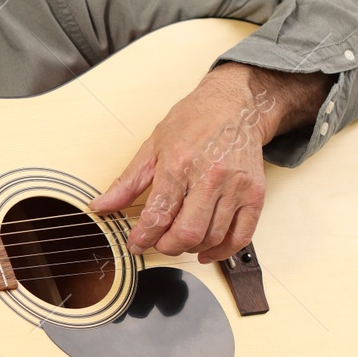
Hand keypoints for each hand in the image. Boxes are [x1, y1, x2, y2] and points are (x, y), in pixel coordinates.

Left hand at [88, 64, 277, 263]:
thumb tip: (101, 205)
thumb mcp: (152, 147)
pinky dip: (222, 250)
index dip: (143, 238)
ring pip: (213, 237)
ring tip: (179, 241)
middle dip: (167, 246)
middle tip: (158, 243)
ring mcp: (236, 187)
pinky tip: (207, 250)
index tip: (136, 244)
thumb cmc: (193, 122)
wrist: (235, 106)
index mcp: (179, 164)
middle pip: (187, 232)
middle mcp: (210, 177)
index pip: (158, 215)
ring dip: (191, 248)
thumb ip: (127, 182)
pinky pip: (241, 236)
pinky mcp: (255, 194)